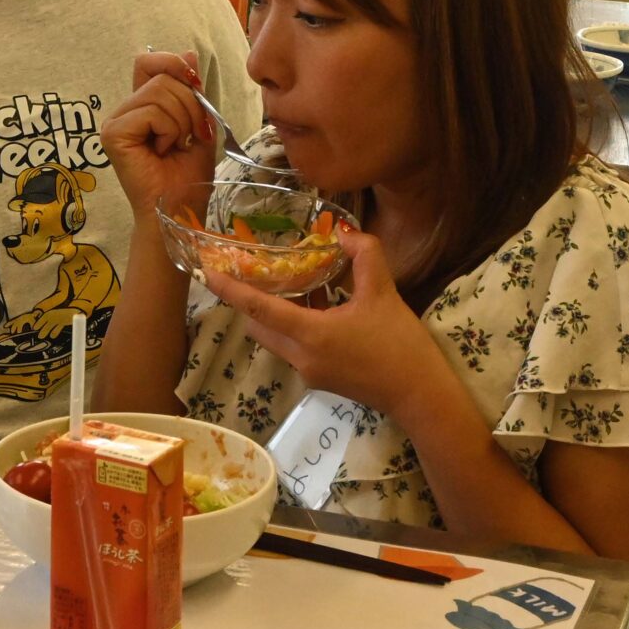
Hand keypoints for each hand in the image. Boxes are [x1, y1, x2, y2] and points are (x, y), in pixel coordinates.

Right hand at [102, 51, 219, 228]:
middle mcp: (124, 110)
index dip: (173, 64)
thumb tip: (189, 54)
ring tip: (175, 147)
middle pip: (163, 78)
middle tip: (189, 137)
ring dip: (182, 122)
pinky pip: (152, 112)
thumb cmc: (187, 175)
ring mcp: (115, 121)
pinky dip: (169, 131)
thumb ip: (192, 92)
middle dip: (190, 106)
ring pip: (160, 93)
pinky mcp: (113, 133)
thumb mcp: (198, 124)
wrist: (180, 208)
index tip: (195, 87)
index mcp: (141, 105)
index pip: (149, 62)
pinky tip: (162, 151)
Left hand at [201, 229, 447, 417]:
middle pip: (259, 324)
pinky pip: (294, 346)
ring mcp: (309, 371)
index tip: (207, 272)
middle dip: (250, 298)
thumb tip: (345, 232)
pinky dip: (295, 323)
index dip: (230, 289)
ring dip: (275, 311)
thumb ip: (365, 255)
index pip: (258, 308)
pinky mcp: (320, 378)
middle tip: (253, 269)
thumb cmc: (400, 345)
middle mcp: (300, 356)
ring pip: (275, 336)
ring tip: (290, 280)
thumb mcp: (384, 293)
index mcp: (310, 335)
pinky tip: (319, 302)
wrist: (420, 396)